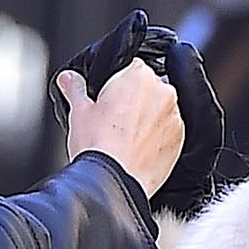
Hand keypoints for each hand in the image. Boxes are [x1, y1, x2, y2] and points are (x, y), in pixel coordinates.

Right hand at [56, 9, 221, 213]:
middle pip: (149, 88)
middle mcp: (162, 91)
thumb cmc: (97, 145)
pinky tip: (138, 150)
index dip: (119, 85)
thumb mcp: (79, 111)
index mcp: (138, 75)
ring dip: (148, 119)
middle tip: (115, 122)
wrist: (113, 182)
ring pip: (160, 111)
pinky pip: (168, 133)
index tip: (110, 99)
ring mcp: (173, 116)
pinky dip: (157, 139)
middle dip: (136, 101)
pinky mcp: (179, 140)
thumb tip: (68, 78)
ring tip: (126, 140)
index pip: (132, 67)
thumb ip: (75, 88)